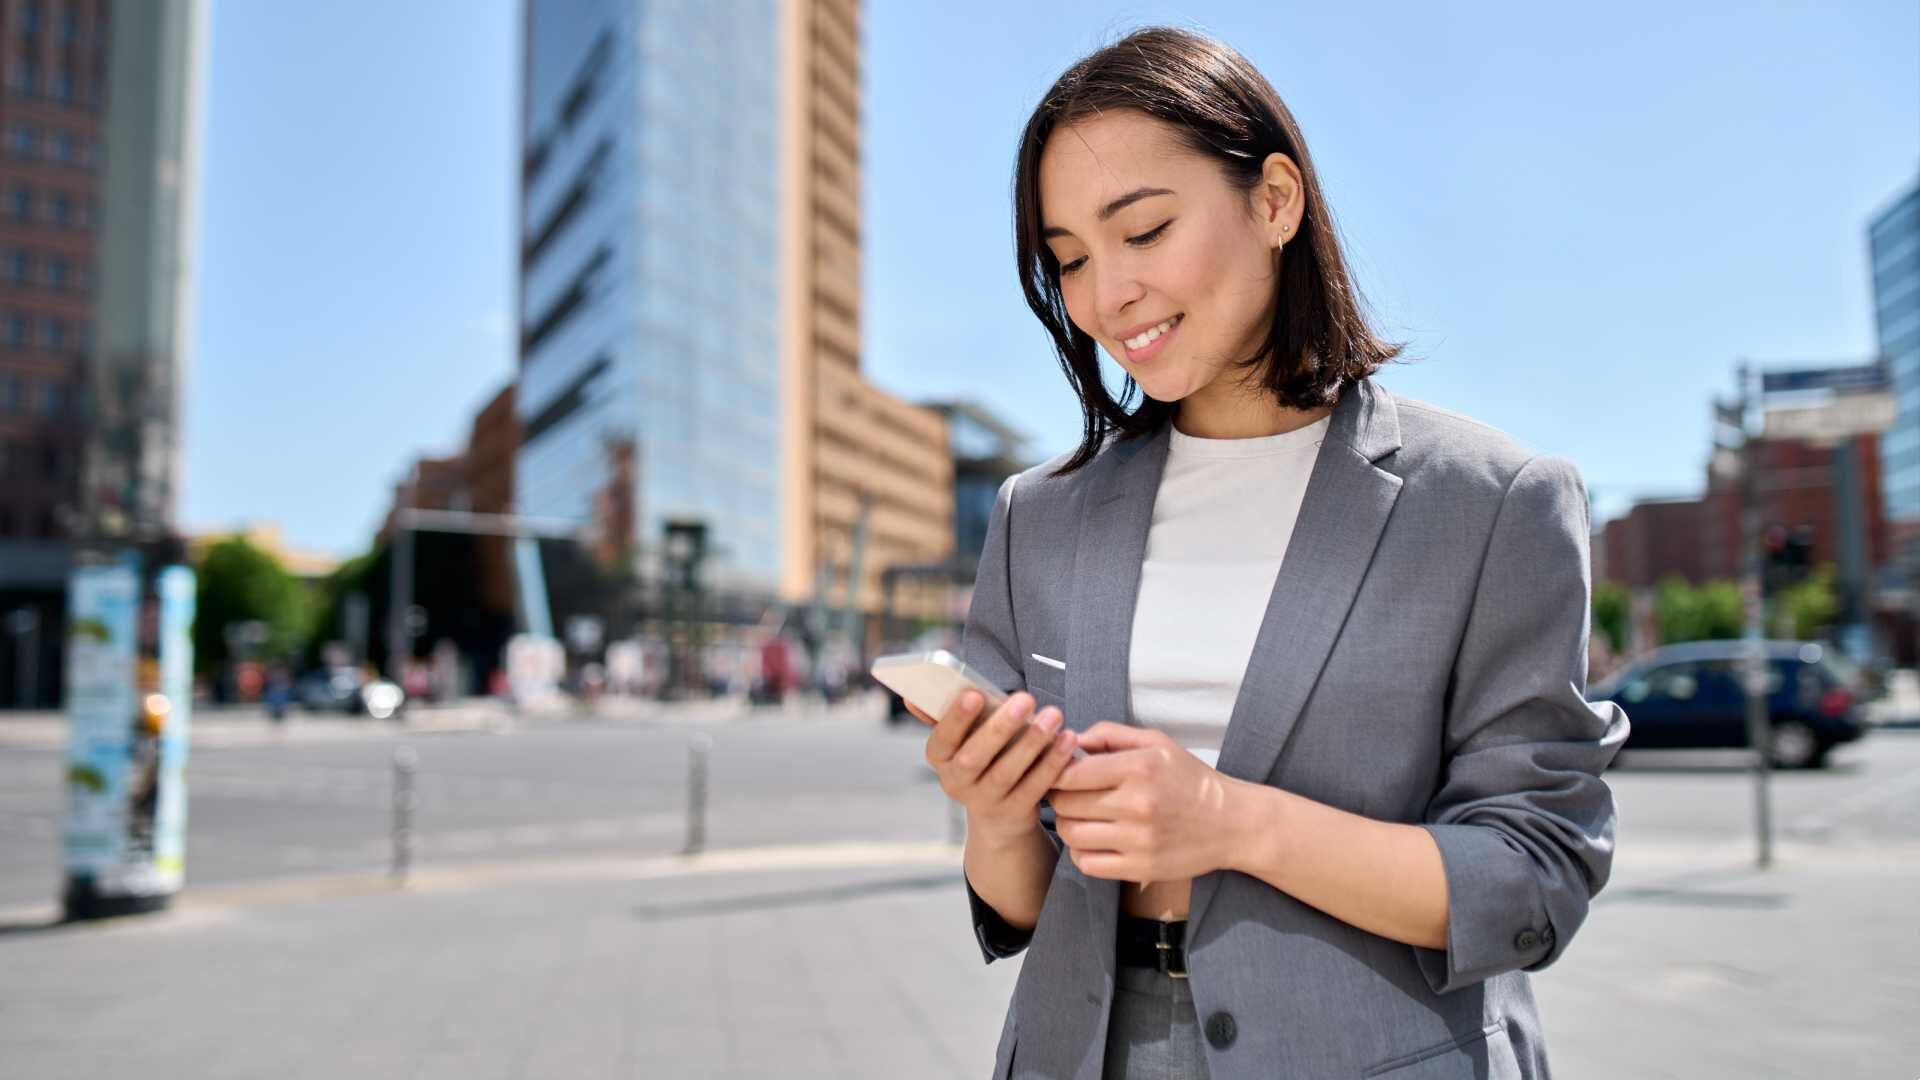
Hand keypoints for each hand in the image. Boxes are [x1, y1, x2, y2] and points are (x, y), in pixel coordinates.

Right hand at [922, 690, 1078, 844]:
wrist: (998, 815)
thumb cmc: (982, 757)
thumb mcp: (962, 738)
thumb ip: (945, 715)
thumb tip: (912, 696)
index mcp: (939, 758)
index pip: (941, 739)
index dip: (956, 719)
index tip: (974, 694)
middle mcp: (955, 783)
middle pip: (975, 757)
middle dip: (1000, 727)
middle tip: (1026, 698)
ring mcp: (984, 802)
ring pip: (1007, 773)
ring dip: (1032, 743)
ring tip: (1053, 716)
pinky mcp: (1013, 814)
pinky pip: (1034, 788)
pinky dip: (1052, 764)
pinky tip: (1067, 741)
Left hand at [1047, 722, 1242, 881]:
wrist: (1232, 823)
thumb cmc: (1189, 779)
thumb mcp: (1157, 743)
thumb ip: (1110, 734)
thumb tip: (1070, 739)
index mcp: (1139, 767)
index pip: (1071, 773)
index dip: (1057, 772)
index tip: (1062, 773)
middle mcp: (1138, 804)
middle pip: (1066, 804)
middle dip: (1059, 797)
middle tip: (1069, 795)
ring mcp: (1139, 840)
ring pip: (1072, 835)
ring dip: (1067, 825)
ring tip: (1080, 817)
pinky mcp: (1141, 868)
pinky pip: (1088, 864)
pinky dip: (1081, 853)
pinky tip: (1093, 842)